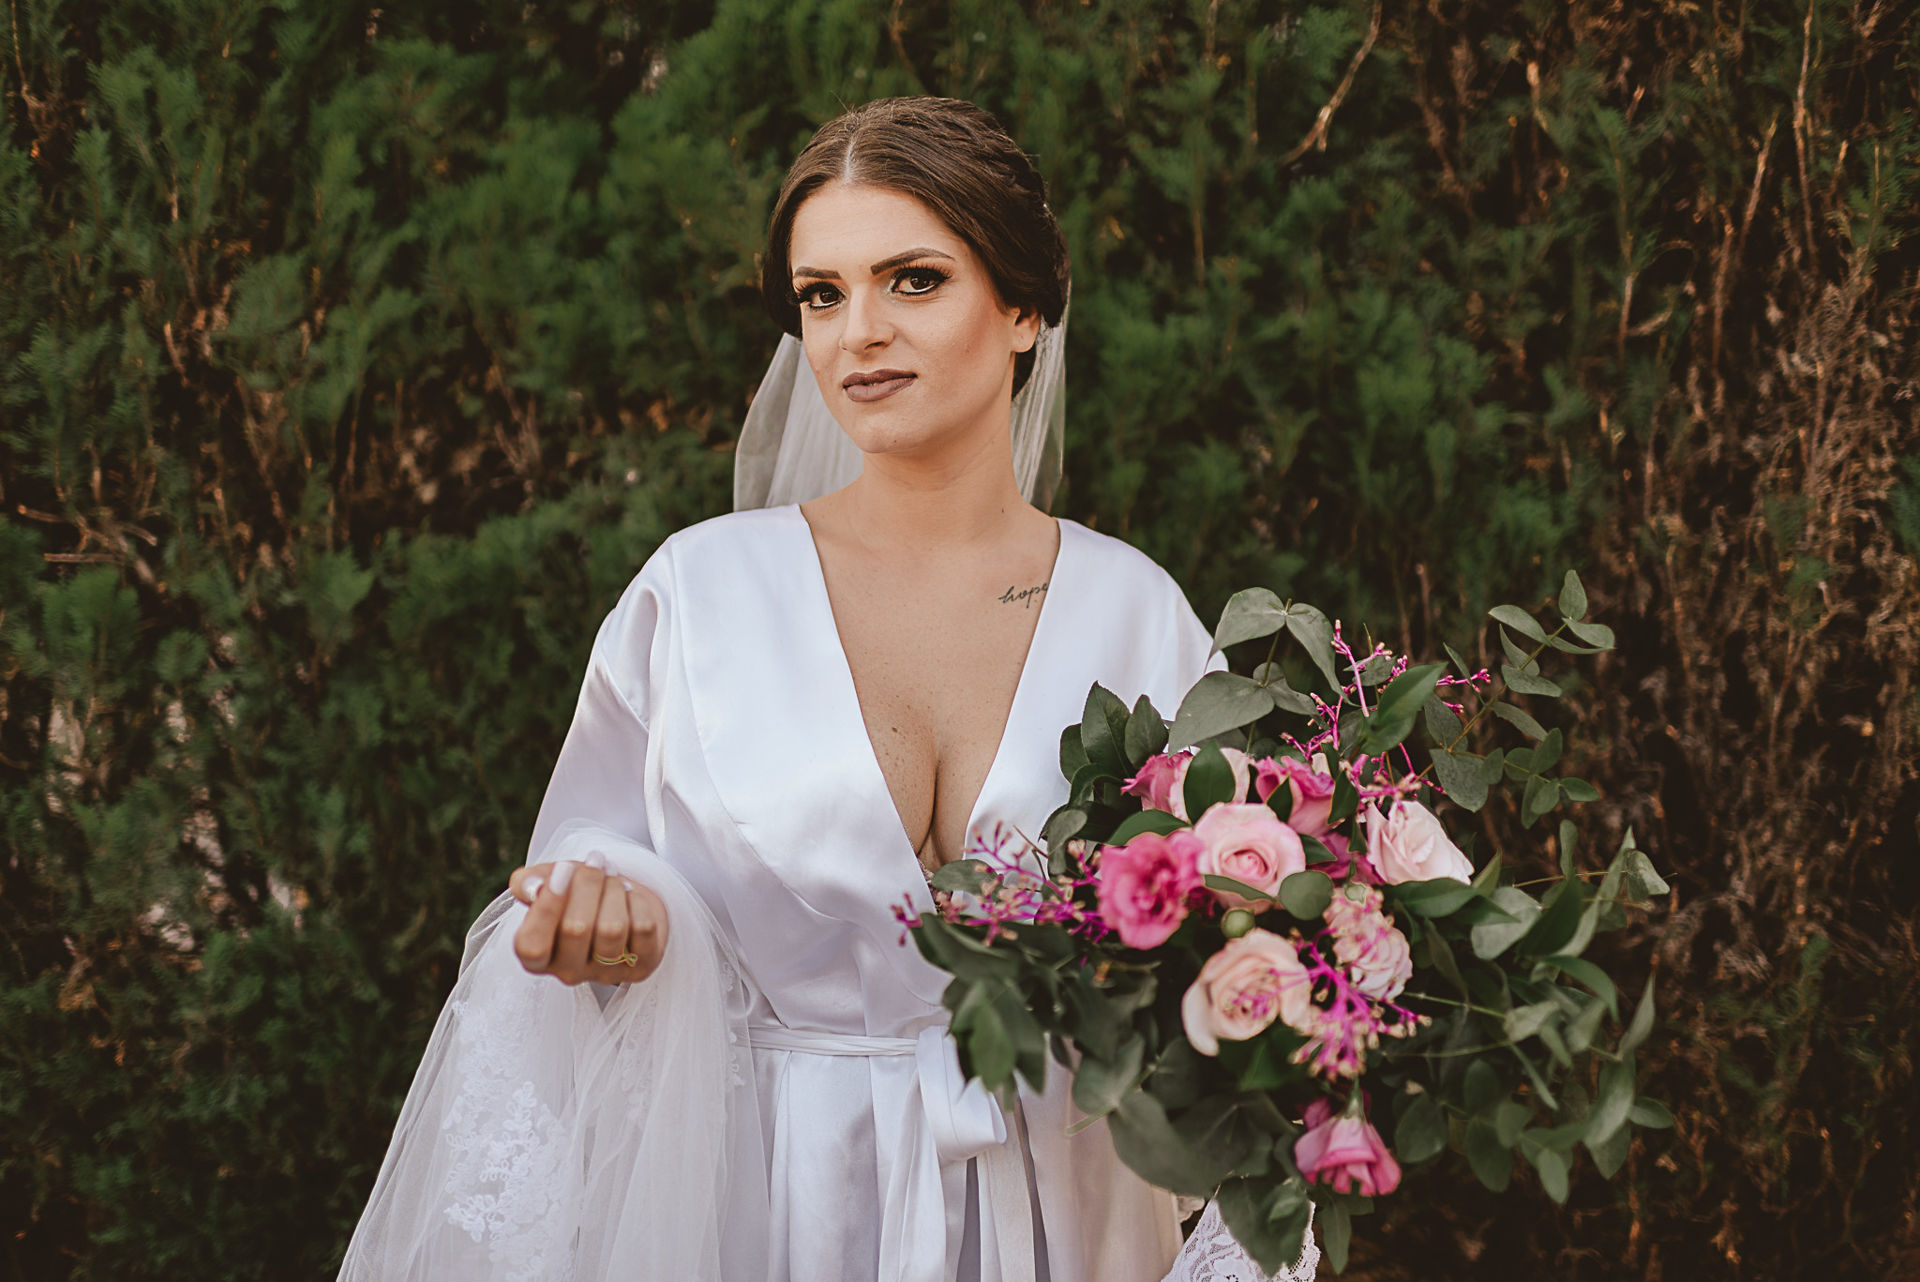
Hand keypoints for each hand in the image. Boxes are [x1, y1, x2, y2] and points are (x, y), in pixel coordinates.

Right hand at [508, 854, 668, 984]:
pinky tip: (631, 897)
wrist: (620, 900)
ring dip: (614, 890)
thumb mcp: (548, 882)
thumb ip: (527, 883)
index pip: (532, 945)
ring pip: (612, 928)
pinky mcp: (640, 967)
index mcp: (537, 958)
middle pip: (575, 929)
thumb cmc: (576, 894)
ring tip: (612, 876)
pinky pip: (642, 928)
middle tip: (595, 860)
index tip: (562, 869)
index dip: (546, 907)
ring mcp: (605, 973)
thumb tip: (533, 887)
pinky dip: (638, 902)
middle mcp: (568, 972)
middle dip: (588, 883)